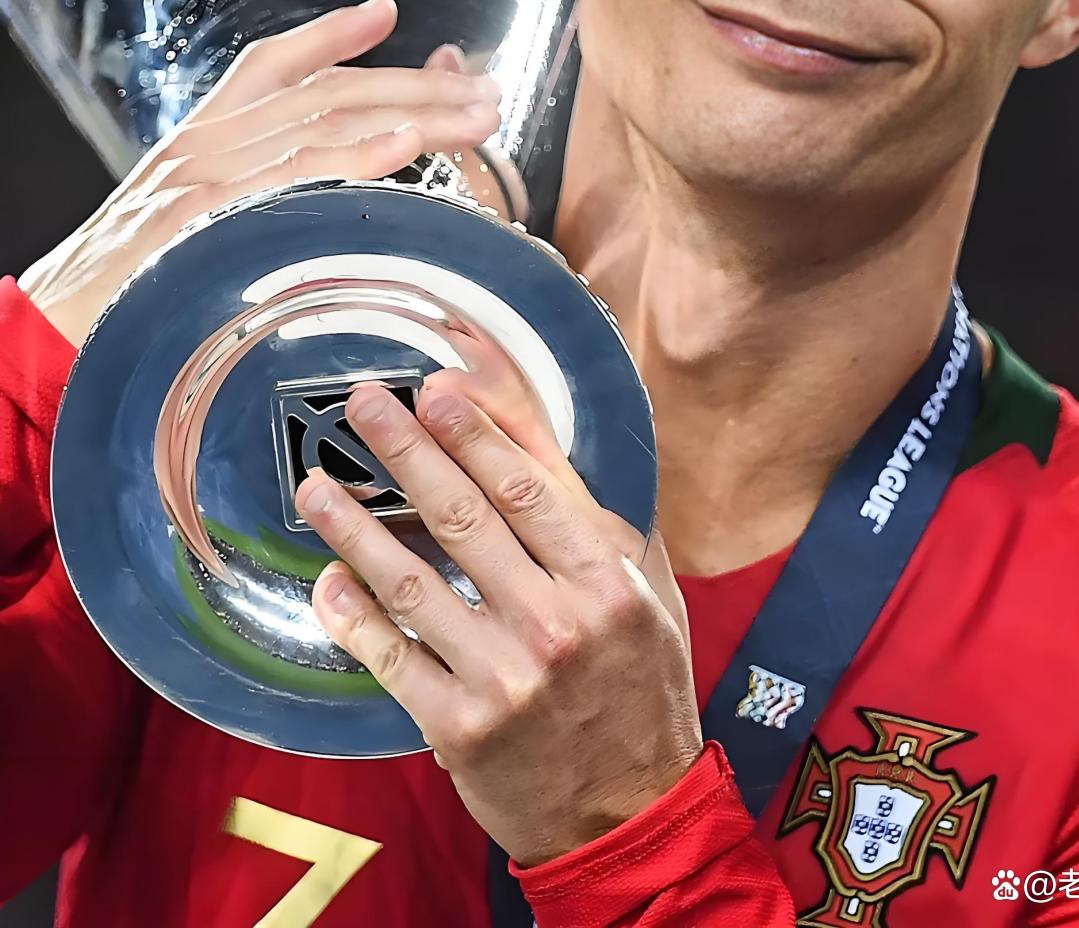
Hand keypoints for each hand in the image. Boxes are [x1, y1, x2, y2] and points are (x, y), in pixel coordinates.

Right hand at [18, 0, 500, 346]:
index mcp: (198, 140)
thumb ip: (236, 201)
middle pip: (325, 91)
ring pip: (325, 121)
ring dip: (413, 115)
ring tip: (480, 116)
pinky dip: (357, 156)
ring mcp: (207, 175)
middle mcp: (206, 142)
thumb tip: (305, 203)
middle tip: (485, 89)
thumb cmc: (121, 294)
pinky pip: (297, 175)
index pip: (270, 65)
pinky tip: (407, 148)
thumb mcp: (172, 227)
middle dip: (413, 86)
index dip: (332, 36)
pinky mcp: (210, 216)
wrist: (47, 332)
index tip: (388, 14)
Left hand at [294, 375, 700, 867]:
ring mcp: (504, 680)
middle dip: (406, 450)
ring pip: (413, 584)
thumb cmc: (637, 683)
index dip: (474, 431)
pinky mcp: (459, 729)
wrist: (629, 813)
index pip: (529, 488)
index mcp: (604, 583)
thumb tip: (519, 429)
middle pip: (464, 518)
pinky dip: (353, 615)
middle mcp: (556, 625)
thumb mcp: (638, 586)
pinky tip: (327, 579)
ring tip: (316, 486)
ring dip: (356, 527)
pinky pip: (391, 659)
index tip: (432, 388)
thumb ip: (582, 510)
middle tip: (363, 403)